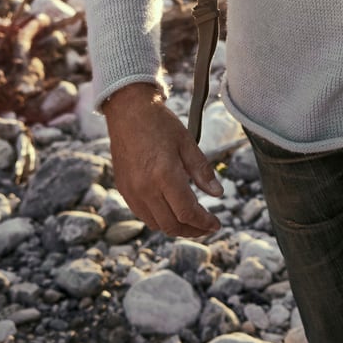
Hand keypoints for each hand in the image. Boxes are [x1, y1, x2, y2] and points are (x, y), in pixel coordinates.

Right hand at [102, 84, 220, 237]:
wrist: (128, 111)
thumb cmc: (160, 124)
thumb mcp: (187, 143)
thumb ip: (202, 171)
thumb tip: (218, 194)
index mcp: (164, 175)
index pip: (187, 213)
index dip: (204, 223)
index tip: (216, 225)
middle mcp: (145, 188)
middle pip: (172, 225)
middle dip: (193, 231)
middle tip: (206, 227)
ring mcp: (132, 192)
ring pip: (156, 225)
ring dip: (176, 228)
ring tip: (191, 222)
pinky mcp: (124, 190)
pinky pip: (143, 215)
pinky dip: (159, 220)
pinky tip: (171, 212)